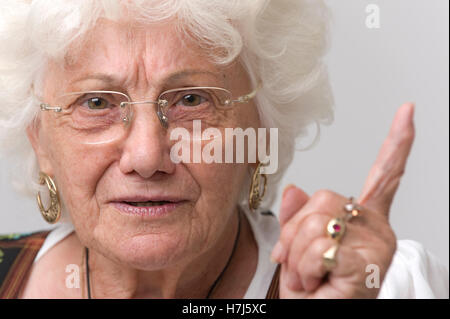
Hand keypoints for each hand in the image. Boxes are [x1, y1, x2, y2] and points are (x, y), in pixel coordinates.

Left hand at [271, 103, 414, 297]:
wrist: (319, 318)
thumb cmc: (314, 293)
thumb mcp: (297, 249)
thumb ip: (296, 218)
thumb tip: (293, 189)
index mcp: (364, 220)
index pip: (384, 174)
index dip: (397, 142)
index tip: (408, 112)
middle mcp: (377, 226)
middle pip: (322, 199)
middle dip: (295, 234)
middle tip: (298, 263)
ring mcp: (378, 241)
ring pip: (317, 222)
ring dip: (298, 255)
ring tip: (310, 276)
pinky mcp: (369, 257)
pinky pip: (320, 245)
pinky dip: (305, 267)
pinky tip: (319, 281)